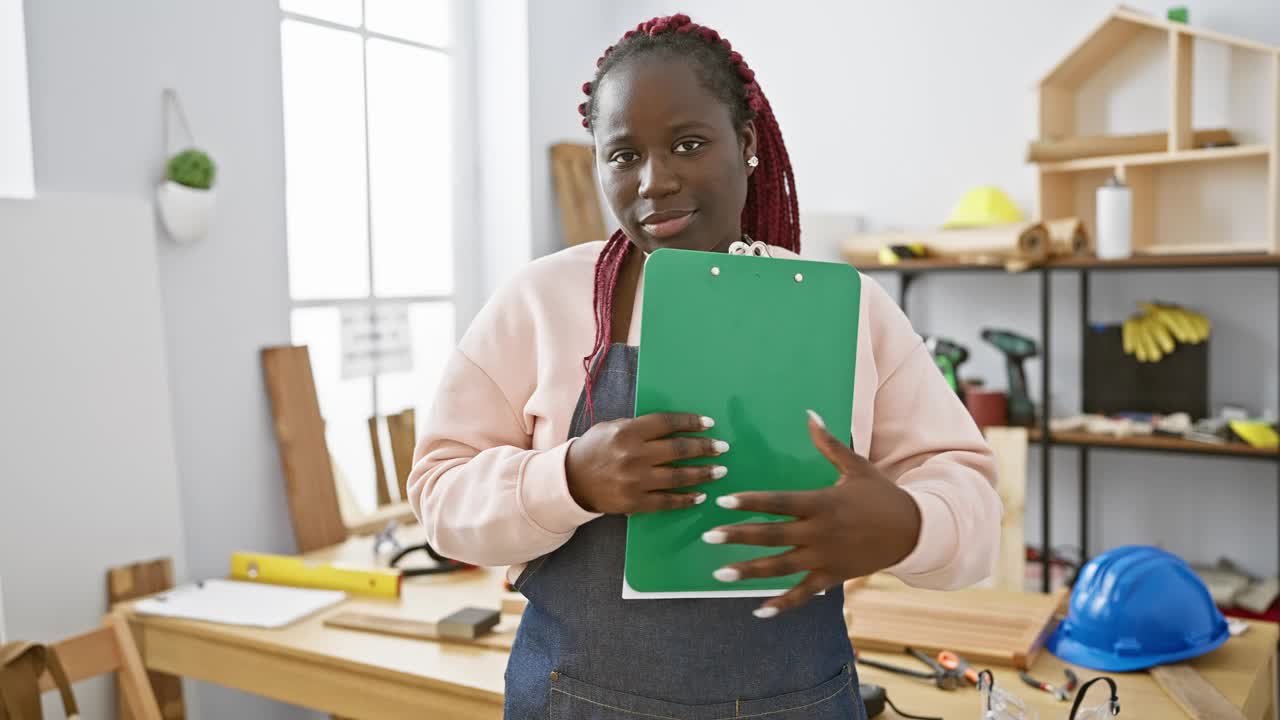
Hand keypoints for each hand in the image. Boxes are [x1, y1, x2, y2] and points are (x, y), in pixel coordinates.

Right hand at [565, 413, 728, 514]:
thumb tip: (674, 427)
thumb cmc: (594, 449)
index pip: (667, 424)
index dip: (691, 423)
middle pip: (678, 450)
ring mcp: (635, 481)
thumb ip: (640, 427)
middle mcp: (633, 456)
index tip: (709, 424)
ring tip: (720, 471)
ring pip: (678, 477)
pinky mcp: (634, 502)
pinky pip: (667, 501)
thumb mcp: (612, 428)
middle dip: (705, 448)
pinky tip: (701, 496)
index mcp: (627, 432)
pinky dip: (686, 499)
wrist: (571, 481)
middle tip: (722, 448)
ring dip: (703, 474)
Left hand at [703, 410, 921, 617]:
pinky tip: (759, 610)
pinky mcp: (832, 577)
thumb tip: (809, 414)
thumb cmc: (881, 495)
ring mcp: (825, 558)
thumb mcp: (856, 466)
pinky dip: (782, 604)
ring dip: (749, 571)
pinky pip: (803, 593)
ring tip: (720, 575)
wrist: (914, 531)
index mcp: (822, 503)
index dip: (750, 502)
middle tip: (709, 536)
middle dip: (738, 536)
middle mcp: (819, 532)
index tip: (723, 501)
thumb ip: (828, 444)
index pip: (779, 502)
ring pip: (780, 567)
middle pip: (772, 535)